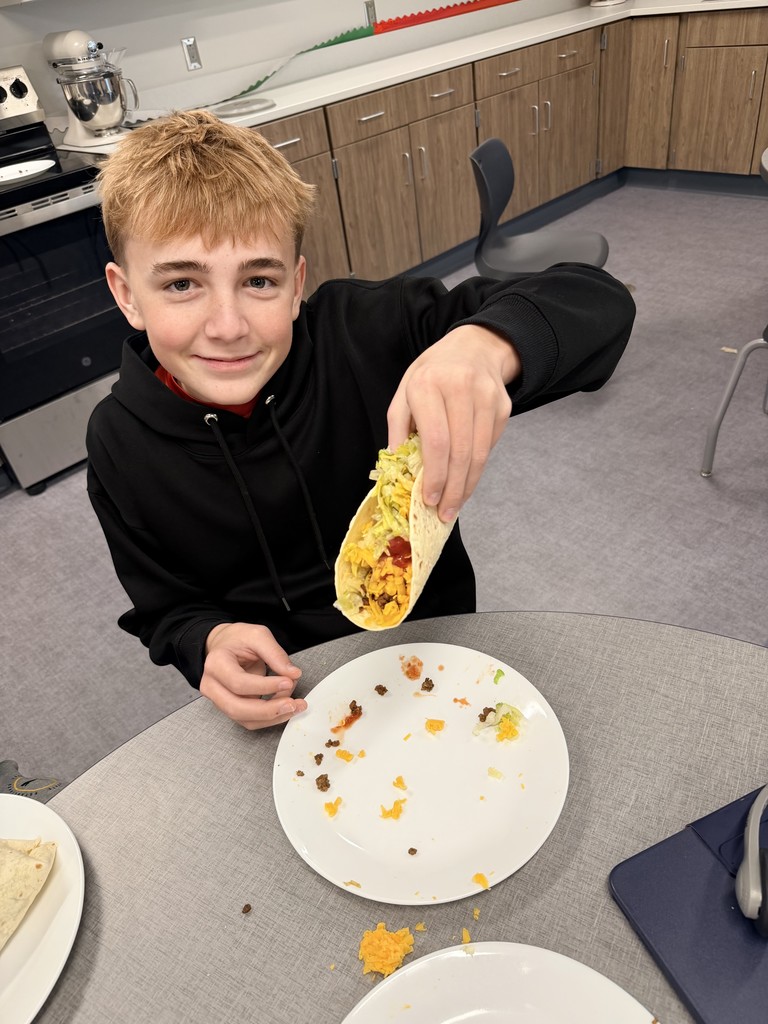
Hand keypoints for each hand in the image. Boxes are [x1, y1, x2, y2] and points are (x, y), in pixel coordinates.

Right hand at [200, 622, 305, 728]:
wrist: (226, 645)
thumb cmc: (238, 639)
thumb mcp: (258, 635)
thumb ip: (275, 654)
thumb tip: (293, 674)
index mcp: (216, 664)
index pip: (239, 683)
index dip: (265, 686)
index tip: (288, 682)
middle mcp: (212, 686)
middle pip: (237, 708)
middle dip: (268, 710)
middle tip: (293, 703)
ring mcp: (219, 700)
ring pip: (244, 720)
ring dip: (272, 717)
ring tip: (294, 706)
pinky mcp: (230, 708)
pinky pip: (250, 721)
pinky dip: (270, 718)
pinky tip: (285, 708)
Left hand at [387, 325, 519, 521]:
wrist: (474, 346)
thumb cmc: (433, 373)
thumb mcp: (405, 392)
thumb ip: (398, 428)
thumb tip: (398, 467)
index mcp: (428, 385)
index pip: (436, 440)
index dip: (435, 475)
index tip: (429, 499)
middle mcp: (460, 388)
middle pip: (461, 452)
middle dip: (453, 489)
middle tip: (445, 514)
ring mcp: (487, 397)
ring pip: (480, 453)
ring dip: (468, 485)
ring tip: (456, 505)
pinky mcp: (503, 406)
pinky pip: (491, 446)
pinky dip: (478, 468)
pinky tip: (466, 480)